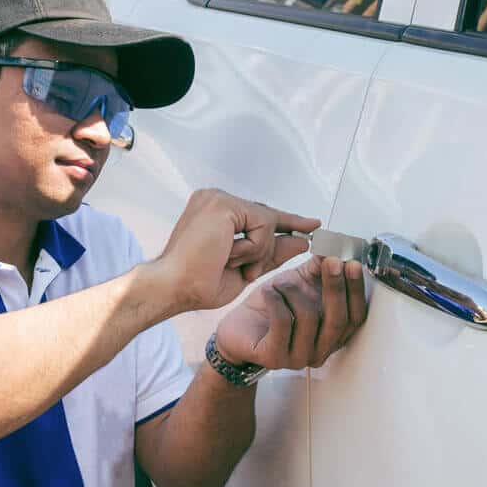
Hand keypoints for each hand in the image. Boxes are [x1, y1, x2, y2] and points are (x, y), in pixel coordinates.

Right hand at [153, 189, 320, 311]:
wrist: (175, 288)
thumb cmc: (199, 283)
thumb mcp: (247, 267)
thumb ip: (272, 252)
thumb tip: (302, 241)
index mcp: (215, 212)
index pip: (259, 214)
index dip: (287, 221)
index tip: (311, 225)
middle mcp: (215, 199)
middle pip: (267, 217)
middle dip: (269, 245)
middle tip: (247, 260)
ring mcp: (218, 198)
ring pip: (268, 221)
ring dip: (258, 252)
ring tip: (230, 263)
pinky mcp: (223, 204)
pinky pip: (263, 225)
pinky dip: (253, 247)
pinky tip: (229, 255)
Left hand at [214, 255, 366, 369]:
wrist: (238, 329)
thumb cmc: (271, 309)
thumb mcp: (300, 283)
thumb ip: (319, 269)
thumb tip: (336, 249)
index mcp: (332, 336)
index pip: (356, 317)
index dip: (356, 290)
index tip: (353, 263)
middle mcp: (319, 352)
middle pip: (338, 321)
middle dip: (336, 287)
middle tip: (331, 262)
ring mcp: (298, 359)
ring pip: (310, 319)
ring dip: (295, 292)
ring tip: (280, 283)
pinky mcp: (274, 358)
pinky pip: (283, 323)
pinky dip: (277, 300)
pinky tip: (269, 292)